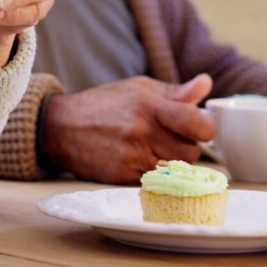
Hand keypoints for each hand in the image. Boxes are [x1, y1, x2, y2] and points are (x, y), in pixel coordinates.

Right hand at [39, 74, 215, 183]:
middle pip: (192, 152)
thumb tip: (206, 84)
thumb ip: (174, 92)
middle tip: (165, 137)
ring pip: (178, 170)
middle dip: (185, 146)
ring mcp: (133, 156)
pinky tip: (137, 159)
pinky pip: (158, 181)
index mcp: (148, 105)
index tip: (197, 127)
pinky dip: (154, 174)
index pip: (199, 125)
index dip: (204, 128)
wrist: (60, 127)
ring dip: (171, 162)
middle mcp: (142, 131)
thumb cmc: (103, 105)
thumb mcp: (136, 88)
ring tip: (150, 148)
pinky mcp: (125, 177)